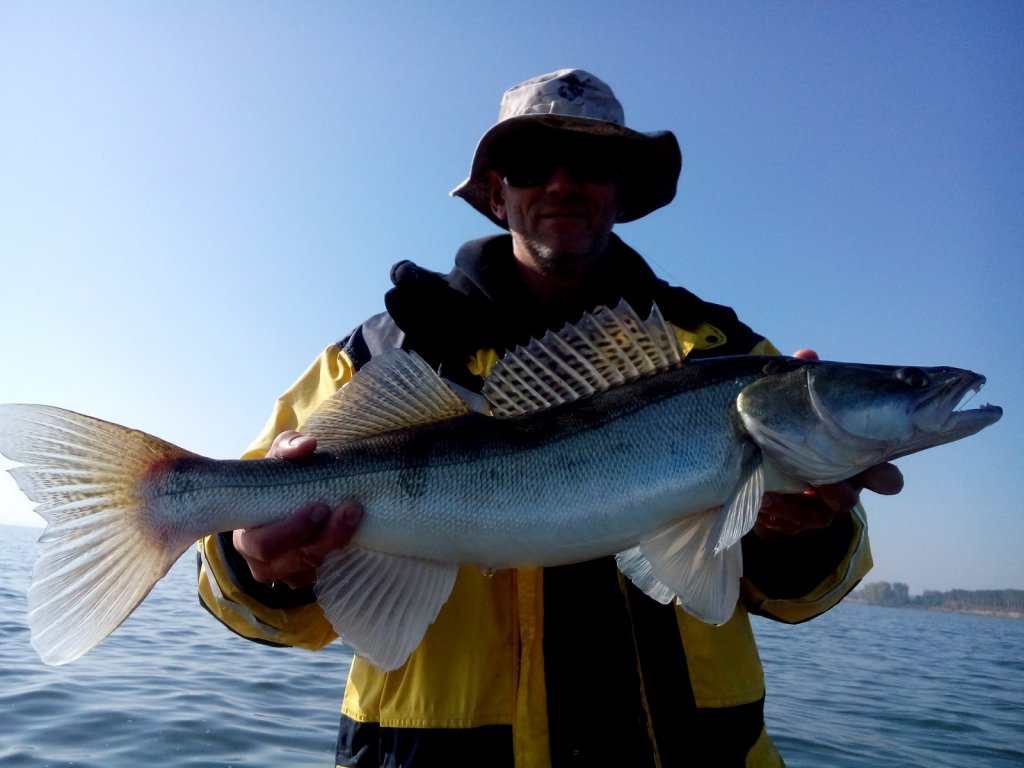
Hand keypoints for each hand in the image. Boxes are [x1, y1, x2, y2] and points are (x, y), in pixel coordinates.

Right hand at [232, 430, 362, 587]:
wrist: (283, 498)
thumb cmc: (277, 479)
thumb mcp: (278, 457)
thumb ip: (288, 447)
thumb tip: (307, 445)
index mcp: (245, 534)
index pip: (261, 544)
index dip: (291, 530)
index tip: (320, 506)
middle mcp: (259, 561)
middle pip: (290, 560)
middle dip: (322, 536)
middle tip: (347, 510)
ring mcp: (282, 572)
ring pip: (309, 569)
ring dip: (336, 543)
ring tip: (355, 515)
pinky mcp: (301, 577)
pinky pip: (321, 576)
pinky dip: (337, 557)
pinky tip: (353, 536)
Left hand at [754, 349, 904, 538]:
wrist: (752, 464)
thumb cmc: (783, 427)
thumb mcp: (788, 399)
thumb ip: (799, 379)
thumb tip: (808, 353)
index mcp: (848, 456)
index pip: (883, 471)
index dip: (885, 474)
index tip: (878, 469)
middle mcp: (841, 483)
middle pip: (854, 499)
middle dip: (845, 491)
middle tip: (826, 483)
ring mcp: (817, 505)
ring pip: (825, 514)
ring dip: (800, 503)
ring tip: (775, 489)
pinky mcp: (792, 520)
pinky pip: (793, 526)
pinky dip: (780, 514)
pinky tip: (763, 502)